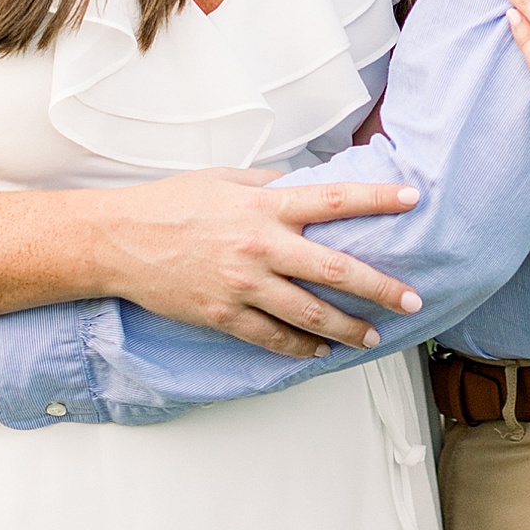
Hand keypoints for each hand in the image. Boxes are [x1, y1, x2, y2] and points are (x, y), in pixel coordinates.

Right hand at [89, 166, 424, 358]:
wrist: (116, 240)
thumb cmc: (170, 203)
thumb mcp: (222, 178)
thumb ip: (267, 182)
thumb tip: (302, 181)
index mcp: (263, 205)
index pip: (334, 199)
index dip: (378, 199)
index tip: (413, 199)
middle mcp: (259, 245)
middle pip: (334, 269)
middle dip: (380, 288)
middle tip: (412, 300)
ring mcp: (242, 284)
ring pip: (309, 313)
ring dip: (347, 328)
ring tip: (372, 336)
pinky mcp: (223, 314)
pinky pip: (272, 336)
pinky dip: (300, 346)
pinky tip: (319, 350)